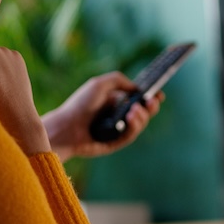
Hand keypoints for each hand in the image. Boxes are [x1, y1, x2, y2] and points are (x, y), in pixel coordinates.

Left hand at [42, 72, 162, 160]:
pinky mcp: (115, 143)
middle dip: (151, 107)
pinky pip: (130, 136)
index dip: (150, 97)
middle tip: (152, 101)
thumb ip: (119, 80)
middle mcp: (119, 117)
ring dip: (142, 116)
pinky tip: (131, 117)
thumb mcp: (99, 84)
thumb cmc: (80, 104)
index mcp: (116, 102)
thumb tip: (137, 88)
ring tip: (135, 110)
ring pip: (139, 125)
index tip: (158, 94)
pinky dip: (134, 126)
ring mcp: (118, 131)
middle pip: (143, 113)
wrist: (65, 127)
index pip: (138, 101)